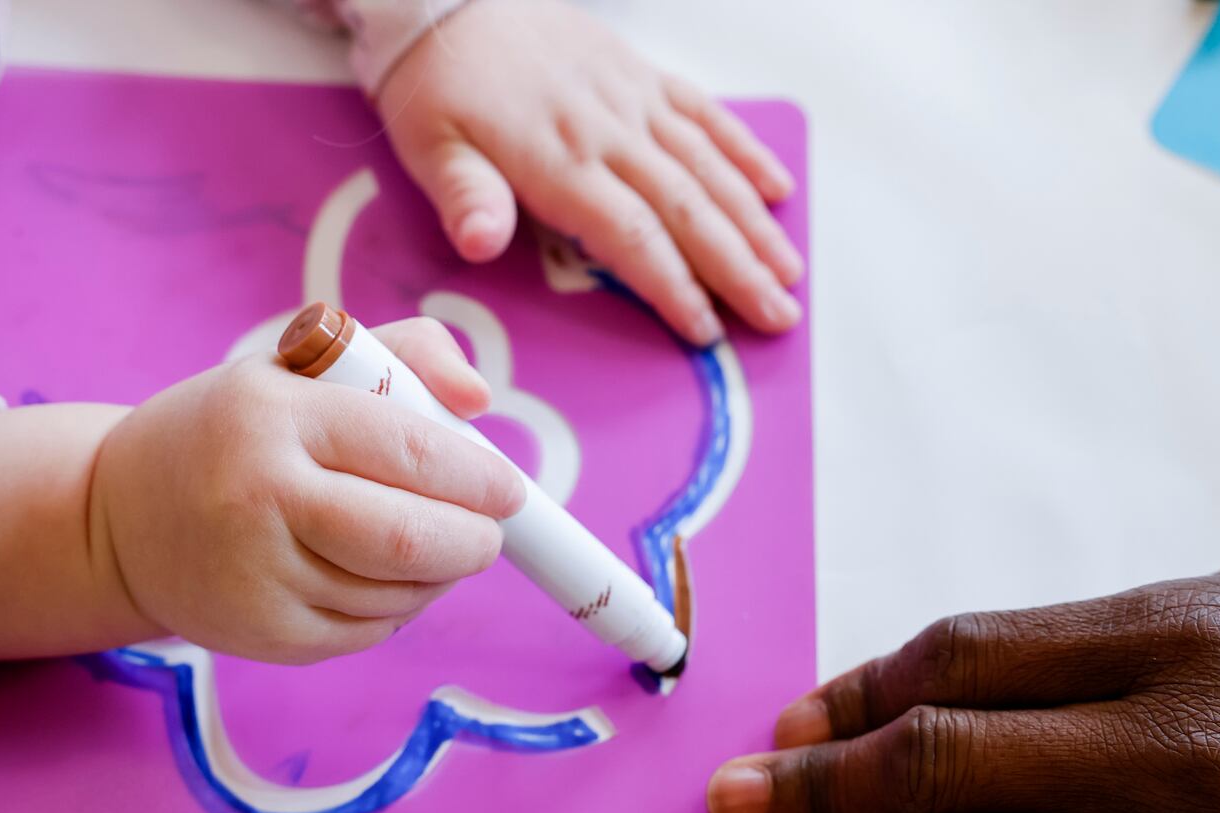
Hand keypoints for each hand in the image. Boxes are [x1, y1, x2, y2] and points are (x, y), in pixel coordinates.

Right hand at [88, 318, 522, 663]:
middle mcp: (259, 497)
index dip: (477, 476)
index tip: (509, 487)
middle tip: (490, 533)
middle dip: (474, 540)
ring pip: (396, 593)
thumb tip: (481, 400)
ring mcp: (257, 575)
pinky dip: (399, 607)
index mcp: (274, 415)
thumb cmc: (236, 430)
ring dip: (440, 576)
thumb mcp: (303, 365)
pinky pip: (367, 631)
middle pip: (408, 539)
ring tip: (436, 549)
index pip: (408, 449)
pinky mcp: (263, 635)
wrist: (118, 516)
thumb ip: (405, 354)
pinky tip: (386, 579)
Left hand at [376, 0, 802, 344]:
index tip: (707, 332)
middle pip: (688, 210)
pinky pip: (706, 115)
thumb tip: (482, 244)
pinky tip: (778, 189)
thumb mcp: (430, 146)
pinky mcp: (642, 75)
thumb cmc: (438, 85)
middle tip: (778, 317)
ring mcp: (633, 100)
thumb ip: (464, 197)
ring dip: (755, 224)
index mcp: (558, 161)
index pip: (633, 235)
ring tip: (789, 272)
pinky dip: (745, 153)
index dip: (674, 286)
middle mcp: (608, 132)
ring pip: (709, 167)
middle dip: (739, 269)